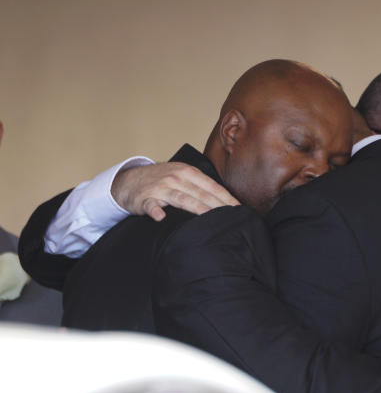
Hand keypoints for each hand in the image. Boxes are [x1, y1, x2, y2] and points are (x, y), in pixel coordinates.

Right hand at [112, 163, 238, 220]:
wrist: (128, 180)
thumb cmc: (162, 181)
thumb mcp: (182, 177)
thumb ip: (200, 186)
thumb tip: (225, 201)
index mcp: (188, 172)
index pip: (212, 187)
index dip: (227, 198)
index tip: (240, 210)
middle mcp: (176, 178)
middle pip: (201, 194)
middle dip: (218, 206)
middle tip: (233, 219)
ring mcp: (160, 188)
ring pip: (182, 199)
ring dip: (196, 208)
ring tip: (209, 217)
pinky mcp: (145, 198)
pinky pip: (151, 205)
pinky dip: (156, 211)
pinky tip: (161, 216)